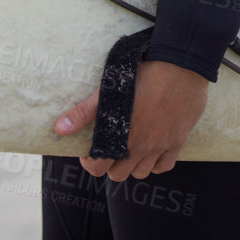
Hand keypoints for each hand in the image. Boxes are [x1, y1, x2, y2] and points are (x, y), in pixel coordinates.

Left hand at [51, 59, 209, 181]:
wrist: (180, 65)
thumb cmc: (143, 72)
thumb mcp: (109, 90)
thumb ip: (84, 113)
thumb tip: (59, 129)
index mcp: (121, 136)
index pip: (98, 168)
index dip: (91, 161)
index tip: (91, 151)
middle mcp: (140, 146)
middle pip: (119, 174)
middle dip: (111, 164)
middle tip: (111, 146)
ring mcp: (160, 146)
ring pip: (141, 173)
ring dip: (133, 164)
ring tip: (130, 147)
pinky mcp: (177, 141)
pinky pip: (164, 166)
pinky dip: (156, 163)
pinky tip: (152, 149)